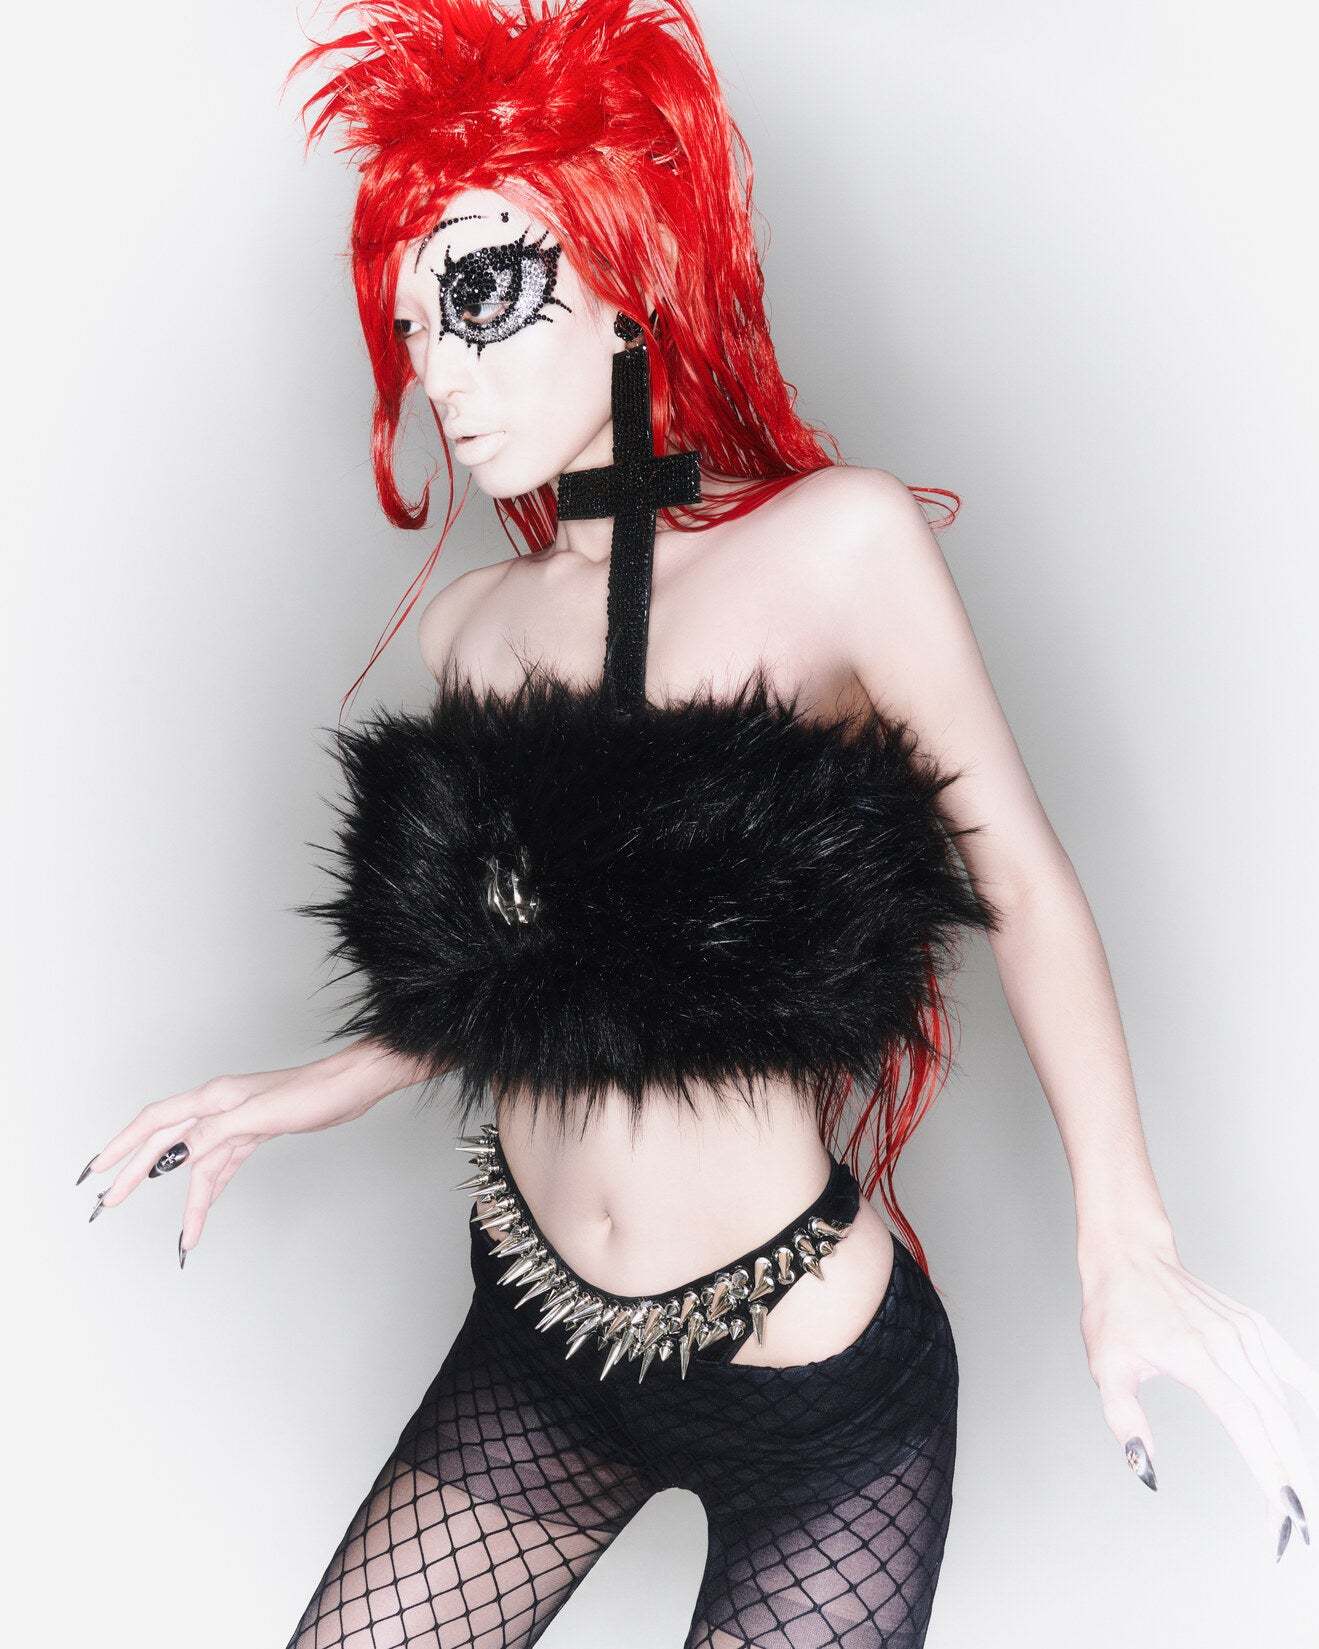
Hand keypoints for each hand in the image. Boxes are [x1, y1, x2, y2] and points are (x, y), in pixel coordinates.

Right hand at [75, 1042, 422, 1261]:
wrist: (350, 1089)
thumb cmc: (313, 1093)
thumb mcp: (260, 1116)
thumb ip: (215, 1134)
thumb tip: (175, 1154)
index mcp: (214, 1097)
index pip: (156, 1121)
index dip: (124, 1144)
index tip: (100, 1169)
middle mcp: (219, 1108)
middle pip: (168, 1144)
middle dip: (139, 1173)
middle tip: (111, 1201)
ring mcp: (236, 1123)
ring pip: (198, 1164)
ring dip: (187, 1197)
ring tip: (181, 1232)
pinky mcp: (254, 1135)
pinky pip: (222, 1168)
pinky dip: (212, 1191)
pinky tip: (203, 1213)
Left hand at [1080, 1238, 1318, 1560]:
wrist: (1129, 1256)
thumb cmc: (1114, 1312)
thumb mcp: (1105, 1367)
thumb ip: (1124, 1420)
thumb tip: (1146, 1470)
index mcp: (1194, 1355)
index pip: (1244, 1422)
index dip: (1269, 1471)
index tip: (1285, 1514)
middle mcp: (1229, 1343)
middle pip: (1275, 1420)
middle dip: (1291, 1477)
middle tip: (1297, 1528)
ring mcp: (1245, 1331)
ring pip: (1283, 1400)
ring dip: (1294, 1451)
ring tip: (1295, 1494)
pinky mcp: (1253, 1324)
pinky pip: (1289, 1366)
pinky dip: (1303, 1399)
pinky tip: (1307, 1430)